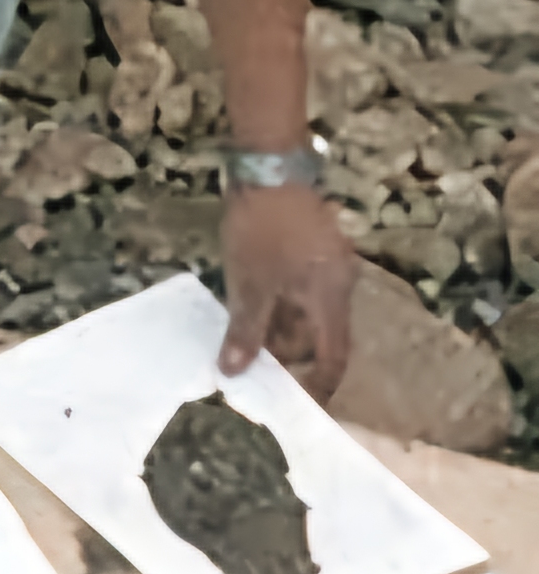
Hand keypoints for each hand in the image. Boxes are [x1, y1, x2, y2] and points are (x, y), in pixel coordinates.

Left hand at [219, 181, 358, 400]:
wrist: (269, 166)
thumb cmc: (263, 229)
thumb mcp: (250, 284)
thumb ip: (246, 330)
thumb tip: (234, 373)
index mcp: (332, 300)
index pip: (333, 358)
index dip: (316, 385)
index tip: (295, 406)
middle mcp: (338, 286)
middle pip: (318, 336)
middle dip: (287, 356)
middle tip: (251, 373)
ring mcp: (325, 267)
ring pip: (304, 313)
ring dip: (278, 330)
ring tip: (240, 346)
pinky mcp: (309, 251)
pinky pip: (297, 292)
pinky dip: (276, 306)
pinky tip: (245, 311)